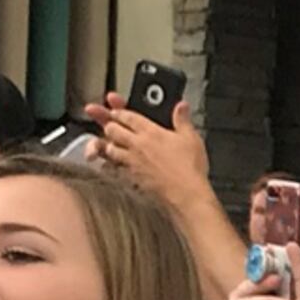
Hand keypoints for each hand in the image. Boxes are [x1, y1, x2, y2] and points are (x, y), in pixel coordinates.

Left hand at [85, 93, 213, 215]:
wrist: (185, 193)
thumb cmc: (189, 168)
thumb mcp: (191, 139)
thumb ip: (183, 120)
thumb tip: (181, 107)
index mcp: (150, 132)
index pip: (127, 116)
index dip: (118, 110)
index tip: (114, 109)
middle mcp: (136, 145)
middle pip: (111, 129)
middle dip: (108, 124)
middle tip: (109, 123)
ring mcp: (131, 161)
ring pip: (108, 148)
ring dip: (107, 144)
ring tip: (110, 143)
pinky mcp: (130, 176)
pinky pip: (112, 168)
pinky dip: (110, 165)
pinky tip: (111, 165)